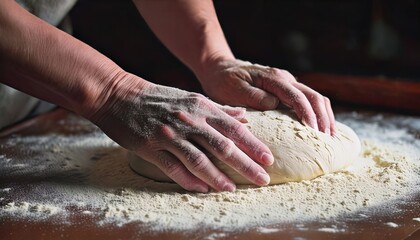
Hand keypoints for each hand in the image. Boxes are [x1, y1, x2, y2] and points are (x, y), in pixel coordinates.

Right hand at [89, 73, 273, 191]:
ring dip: (218, 178)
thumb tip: (244, 116)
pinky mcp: (150, 148)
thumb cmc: (158, 97)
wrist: (118, 94)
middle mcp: (188, 120)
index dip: (253, 145)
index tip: (269, 160)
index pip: (234, 129)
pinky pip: (174, 168)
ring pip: (199, 160)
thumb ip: (219, 109)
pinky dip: (189, 180)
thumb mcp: (191, 97)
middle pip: (223, 147)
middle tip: (263, 180)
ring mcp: (169, 135)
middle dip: (246, 165)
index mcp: (200, 107)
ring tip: (232, 189)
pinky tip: (202, 189)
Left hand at [196, 59, 335, 134]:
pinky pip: (308, 99)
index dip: (308, 114)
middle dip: (323, 117)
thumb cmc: (224, 82)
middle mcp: (284, 78)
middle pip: (313, 96)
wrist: (220, 69)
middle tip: (328, 138)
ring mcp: (287, 82)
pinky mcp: (286, 89)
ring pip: (315, 97)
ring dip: (325, 115)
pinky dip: (318, 112)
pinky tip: (320, 127)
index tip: (314, 131)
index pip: (297, 96)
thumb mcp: (233, 89)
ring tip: (329, 135)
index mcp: (273, 78)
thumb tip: (275, 104)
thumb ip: (254, 96)